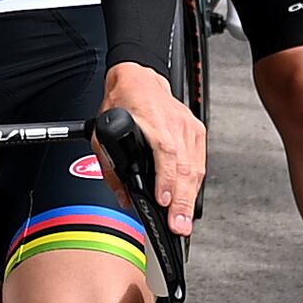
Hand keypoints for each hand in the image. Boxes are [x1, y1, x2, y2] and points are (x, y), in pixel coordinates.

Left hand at [101, 62, 203, 234]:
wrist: (140, 76)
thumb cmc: (122, 102)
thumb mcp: (103, 134)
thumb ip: (111, 169)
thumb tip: (124, 197)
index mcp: (152, 122)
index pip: (166, 153)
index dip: (167, 179)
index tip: (164, 201)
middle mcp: (175, 125)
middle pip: (185, 168)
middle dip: (181, 201)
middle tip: (179, 226)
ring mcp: (189, 127)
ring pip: (195, 168)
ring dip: (189, 199)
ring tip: (184, 222)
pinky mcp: (197, 131)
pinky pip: (199, 162)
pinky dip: (194, 184)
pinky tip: (188, 200)